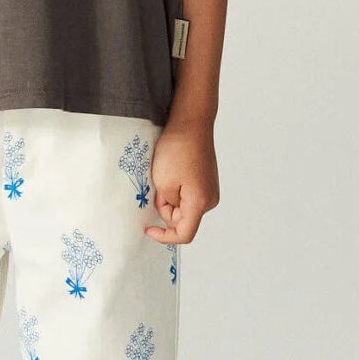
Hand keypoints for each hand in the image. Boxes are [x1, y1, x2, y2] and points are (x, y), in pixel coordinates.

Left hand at [143, 119, 217, 243]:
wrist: (191, 123)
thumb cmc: (177, 150)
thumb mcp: (163, 183)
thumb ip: (167, 206)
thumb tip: (171, 209)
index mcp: (201, 203)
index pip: (184, 234)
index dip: (165, 236)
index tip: (148, 229)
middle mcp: (210, 199)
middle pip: (183, 220)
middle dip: (165, 209)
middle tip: (156, 187)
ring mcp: (210, 189)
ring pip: (184, 207)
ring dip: (170, 198)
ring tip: (164, 175)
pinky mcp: (206, 180)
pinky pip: (188, 195)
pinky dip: (176, 190)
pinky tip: (172, 172)